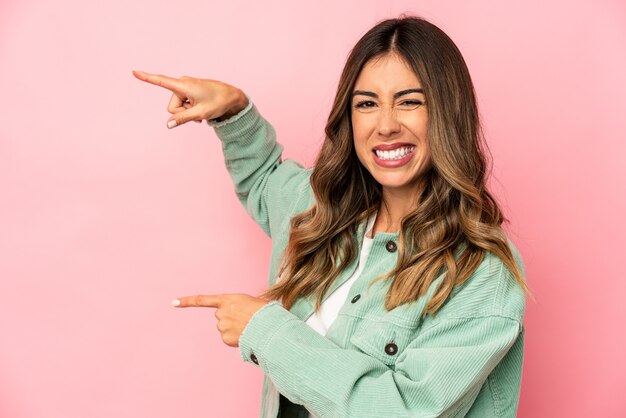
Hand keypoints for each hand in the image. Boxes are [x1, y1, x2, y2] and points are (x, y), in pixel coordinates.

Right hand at [132, 70, 248, 127]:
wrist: (231, 97)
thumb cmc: (218, 103)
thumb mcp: (200, 114)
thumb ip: (183, 119)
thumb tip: (168, 125)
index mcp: (183, 86)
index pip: (161, 81)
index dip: (147, 78)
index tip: (134, 72)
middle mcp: (182, 83)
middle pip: (172, 107)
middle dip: (182, 113)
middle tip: (199, 112)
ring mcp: (185, 87)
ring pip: (177, 108)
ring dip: (187, 112)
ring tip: (201, 109)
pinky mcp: (188, 90)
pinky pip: (182, 105)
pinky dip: (190, 109)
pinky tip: (201, 108)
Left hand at [172, 293, 268, 346]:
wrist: (269, 326)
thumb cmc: (265, 312)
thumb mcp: (251, 302)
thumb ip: (239, 306)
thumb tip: (238, 318)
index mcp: (228, 299)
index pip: (202, 300)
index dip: (187, 301)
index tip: (174, 302)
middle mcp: (221, 312)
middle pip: (221, 316)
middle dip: (230, 318)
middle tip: (246, 319)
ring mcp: (222, 326)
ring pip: (225, 328)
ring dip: (234, 329)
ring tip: (249, 327)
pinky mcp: (225, 338)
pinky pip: (228, 338)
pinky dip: (236, 338)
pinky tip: (245, 335)